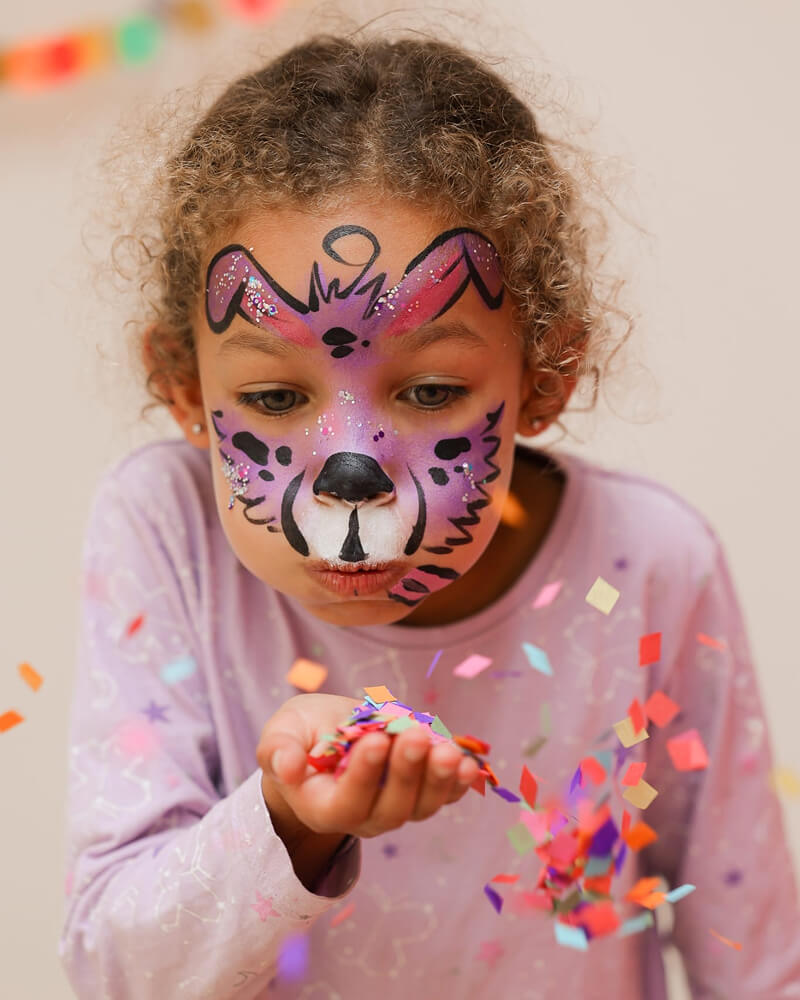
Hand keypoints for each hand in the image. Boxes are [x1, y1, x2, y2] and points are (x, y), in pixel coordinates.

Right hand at [256, 693, 478, 841]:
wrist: (327, 738)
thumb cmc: (300, 736)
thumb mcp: (280, 733)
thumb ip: (278, 750)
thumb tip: (288, 768)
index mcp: (322, 806)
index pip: (346, 802)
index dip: (363, 775)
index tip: (377, 739)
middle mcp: (362, 817)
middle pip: (390, 808)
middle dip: (406, 772)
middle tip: (417, 736)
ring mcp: (395, 808)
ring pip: (421, 806)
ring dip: (439, 780)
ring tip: (450, 752)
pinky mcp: (420, 793)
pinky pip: (443, 796)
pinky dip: (459, 783)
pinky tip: (470, 764)